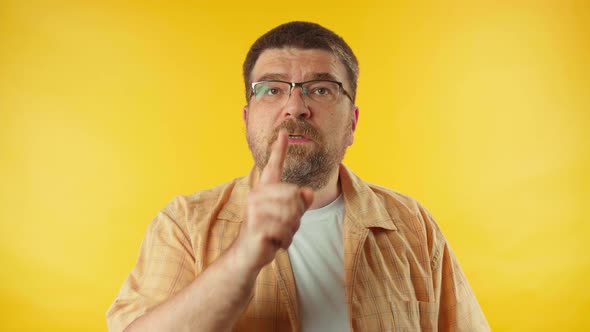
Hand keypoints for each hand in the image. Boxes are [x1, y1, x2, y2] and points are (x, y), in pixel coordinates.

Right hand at [231, 130, 313, 273]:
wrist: (248, 254)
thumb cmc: (269, 232)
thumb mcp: (288, 217)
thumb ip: (299, 204)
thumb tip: (308, 193)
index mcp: (264, 189)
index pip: (273, 166)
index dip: (279, 149)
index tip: (283, 132)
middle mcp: (257, 195)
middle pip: (295, 196)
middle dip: (297, 216)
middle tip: (285, 227)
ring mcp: (254, 210)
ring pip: (291, 215)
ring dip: (291, 230)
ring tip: (279, 235)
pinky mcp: (256, 226)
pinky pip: (284, 231)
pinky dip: (285, 241)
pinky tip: (275, 243)